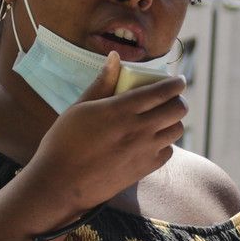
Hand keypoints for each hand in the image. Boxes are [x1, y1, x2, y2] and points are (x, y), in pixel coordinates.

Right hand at [20, 54, 187, 217]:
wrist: (61, 183)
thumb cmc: (64, 141)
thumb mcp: (80, 107)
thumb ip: (102, 83)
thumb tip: (115, 57)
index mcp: (122, 110)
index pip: (162, 91)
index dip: (176, 83)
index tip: (178, 80)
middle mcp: (139, 129)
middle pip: (178, 109)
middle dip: (178, 99)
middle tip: (171, 98)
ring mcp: (145, 151)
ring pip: (177, 130)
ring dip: (173, 121)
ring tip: (162, 118)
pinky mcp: (145, 169)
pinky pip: (169, 151)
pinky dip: (165, 143)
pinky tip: (152, 140)